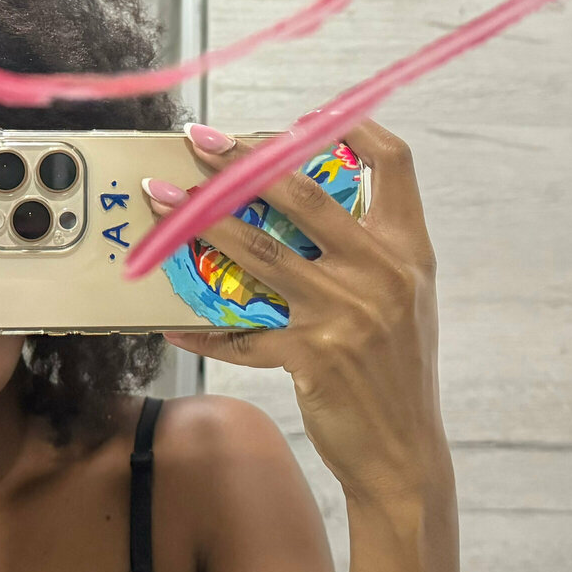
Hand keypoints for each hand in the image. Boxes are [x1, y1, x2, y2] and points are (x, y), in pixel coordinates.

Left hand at [145, 119, 449, 504]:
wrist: (405, 455)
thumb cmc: (396, 372)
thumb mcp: (404, 300)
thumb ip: (366, 250)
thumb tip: (295, 203)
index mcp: (409, 250)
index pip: (393, 162)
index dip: (350, 126)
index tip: (305, 116)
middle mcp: (383, 273)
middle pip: (304, 193)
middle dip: (241, 160)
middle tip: (200, 142)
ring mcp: (348, 313)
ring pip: (260, 250)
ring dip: (201, 221)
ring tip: (162, 200)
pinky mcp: (313, 356)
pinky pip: (242, 332)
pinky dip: (203, 326)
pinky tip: (171, 318)